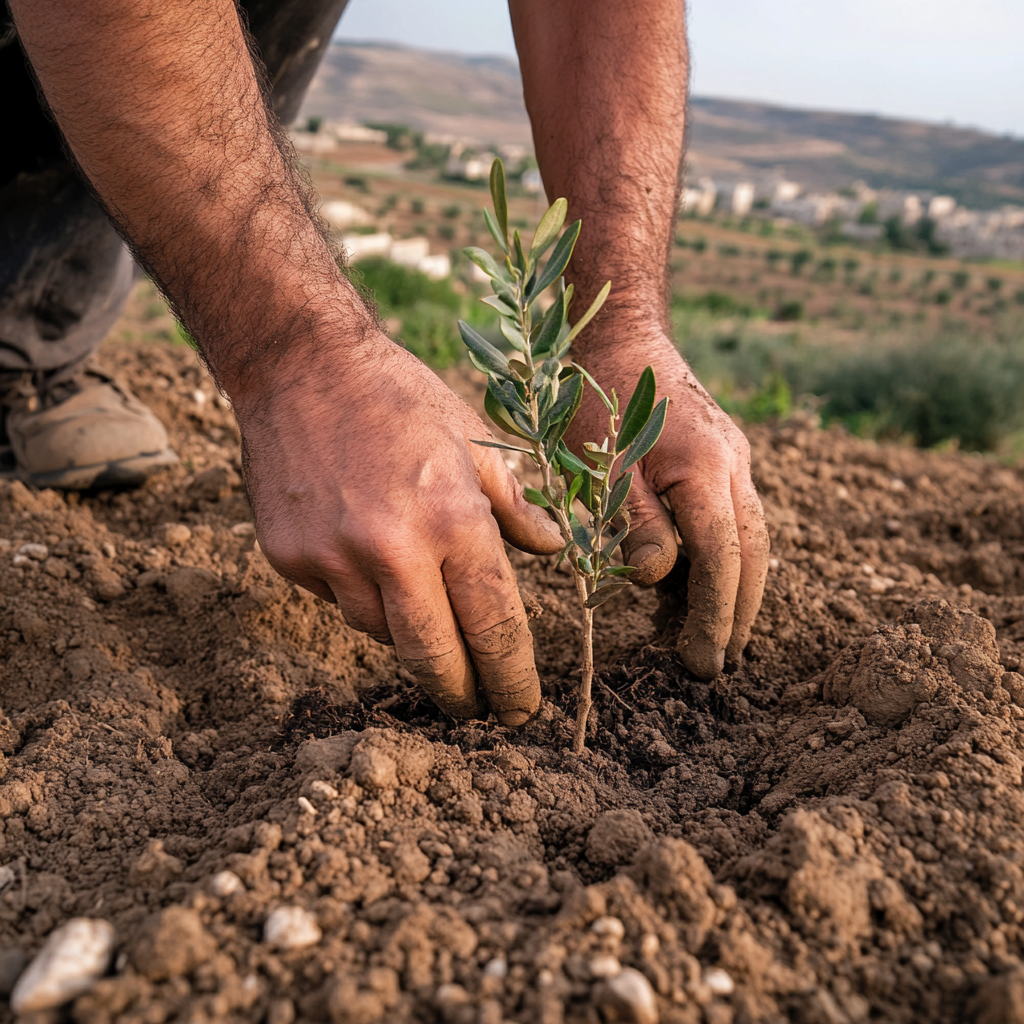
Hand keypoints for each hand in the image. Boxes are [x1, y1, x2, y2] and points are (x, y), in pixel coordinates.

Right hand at [235, 336, 562, 724]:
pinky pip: (337, 602)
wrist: (300, 364)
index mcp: (452, 520)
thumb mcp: (473, 442)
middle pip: (434, 657)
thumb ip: (515, 507)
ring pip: (381, 633)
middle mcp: (392, 550)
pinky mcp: (290, 559)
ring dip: (410, 633)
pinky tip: (364, 557)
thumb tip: (552, 550)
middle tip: (478, 710)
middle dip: (461, 693)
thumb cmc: (399, 396)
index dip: (512, 676)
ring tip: (420, 604)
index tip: (521, 708)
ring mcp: (333, 559)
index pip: (493, 624)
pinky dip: (361, 596)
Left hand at [567, 331, 769, 678]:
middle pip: (752, 553)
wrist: (621, 334)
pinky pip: (735, 516)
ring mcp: (735, 457)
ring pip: (751, 536)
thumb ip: (633, 520)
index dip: (716, 615)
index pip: (721, 559)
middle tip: (720, 660)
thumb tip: (659, 577)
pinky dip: (728, 556)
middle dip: (741, 612)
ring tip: (721, 634)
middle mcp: (734, 464)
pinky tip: (707, 582)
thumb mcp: (601, 463)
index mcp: (705, 468)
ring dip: (740, 587)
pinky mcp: (724, 455)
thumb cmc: (599, 396)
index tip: (703, 660)